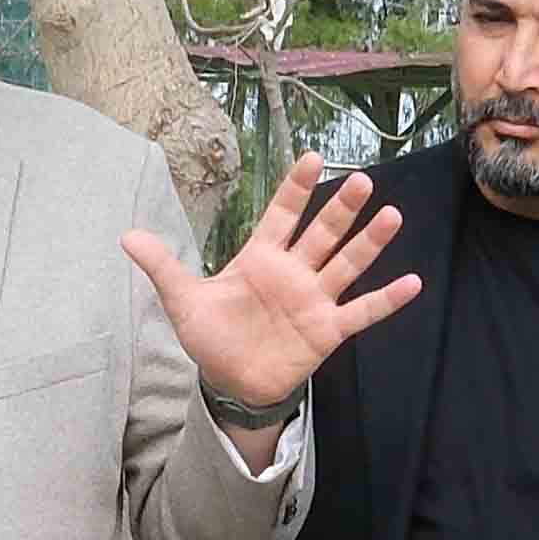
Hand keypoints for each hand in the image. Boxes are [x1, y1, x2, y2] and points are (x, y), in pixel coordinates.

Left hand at [123, 157, 420, 420]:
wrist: (230, 380)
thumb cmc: (212, 334)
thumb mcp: (183, 300)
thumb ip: (163, 266)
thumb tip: (126, 236)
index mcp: (260, 257)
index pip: (281, 214)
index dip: (295, 188)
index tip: (311, 158)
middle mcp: (293, 271)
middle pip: (321, 233)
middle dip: (340, 209)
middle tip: (360, 180)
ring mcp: (314, 299)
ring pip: (346, 264)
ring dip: (369, 243)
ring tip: (391, 216)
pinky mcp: (327, 330)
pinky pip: (361, 312)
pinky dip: (386, 300)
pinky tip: (412, 283)